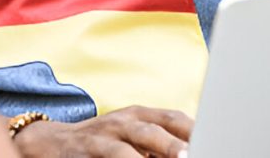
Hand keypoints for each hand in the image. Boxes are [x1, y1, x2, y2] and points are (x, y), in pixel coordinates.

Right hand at [14, 105, 192, 157]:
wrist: (50, 143)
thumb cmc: (100, 145)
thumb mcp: (129, 142)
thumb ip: (156, 148)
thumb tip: (187, 153)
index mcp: (143, 115)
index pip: (177, 119)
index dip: (197, 129)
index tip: (218, 138)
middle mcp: (128, 118)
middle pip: (164, 124)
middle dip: (186, 138)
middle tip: (204, 148)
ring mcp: (110, 130)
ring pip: (142, 136)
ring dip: (165, 147)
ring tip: (184, 157)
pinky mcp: (91, 144)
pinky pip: (116, 153)